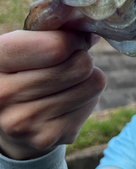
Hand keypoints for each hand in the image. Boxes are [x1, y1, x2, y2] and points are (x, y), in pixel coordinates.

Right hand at [0, 30, 105, 159]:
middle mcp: (2, 93)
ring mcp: (22, 121)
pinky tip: (64, 103)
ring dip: (86, 79)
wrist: (10, 122)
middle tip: (67, 65)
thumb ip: (55, 30)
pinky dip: (86, 99)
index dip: (73, 40)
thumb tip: (91, 30)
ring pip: (92, 84)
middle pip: (80, 65)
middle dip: (82, 59)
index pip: (56, 47)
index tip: (71, 42)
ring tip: (65, 84)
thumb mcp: (27, 44)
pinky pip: (92, 103)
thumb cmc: (24, 71)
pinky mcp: (45, 138)